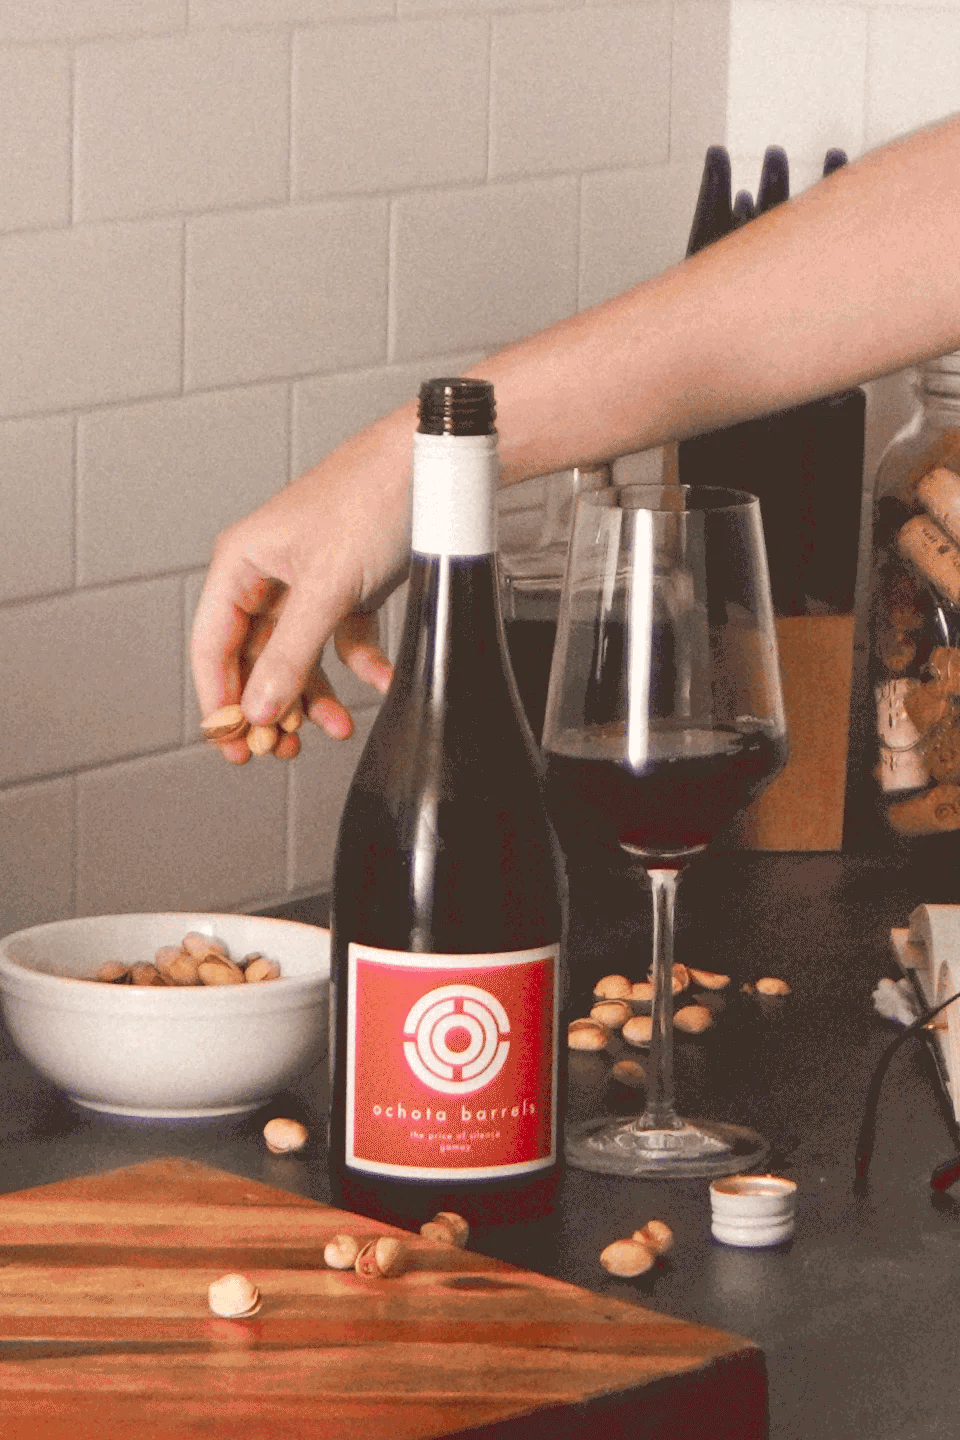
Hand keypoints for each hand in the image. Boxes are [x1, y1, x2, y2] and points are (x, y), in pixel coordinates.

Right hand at [190, 411, 412, 762]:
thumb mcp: (326, 587)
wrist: (433, 464)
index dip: (219, 700)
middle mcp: (269, 572)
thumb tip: (259, 708)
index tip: (234, 743)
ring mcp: (310, 580)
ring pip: (299, 654)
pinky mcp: (349, 585)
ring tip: (332, 728)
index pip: (213, 646)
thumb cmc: (370, 499)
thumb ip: (291, 654)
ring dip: (315, 694)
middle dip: (271, 704)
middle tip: (282, 749)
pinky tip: (380, 681)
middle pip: (255, 656)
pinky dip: (360, 663)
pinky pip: (343, 639)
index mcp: (242, 563)